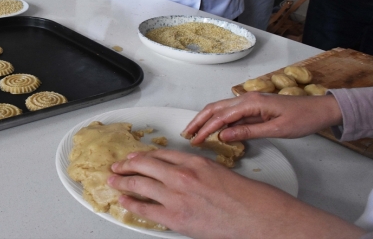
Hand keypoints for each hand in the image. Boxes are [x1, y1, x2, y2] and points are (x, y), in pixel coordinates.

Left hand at [108, 149, 365, 238]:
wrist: (260, 218)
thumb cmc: (249, 198)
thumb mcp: (221, 173)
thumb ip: (199, 172)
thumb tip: (183, 177)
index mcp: (195, 162)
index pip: (160, 154)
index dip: (143, 155)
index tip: (134, 156)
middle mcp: (182, 175)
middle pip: (145, 165)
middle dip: (126, 165)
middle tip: (116, 166)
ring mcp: (177, 196)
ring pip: (140, 184)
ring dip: (122, 182)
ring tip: (112, 180)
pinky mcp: (176, 217)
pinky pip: (145, 208)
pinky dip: (131, 204)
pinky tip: (123, 201)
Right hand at [181, 92, 342, 144]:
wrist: (320, 110)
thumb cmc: (302, 120)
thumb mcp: (276, 129)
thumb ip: (249, 132)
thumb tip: (224, 136)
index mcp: (251, 103)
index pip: (222, 117)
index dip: (206, 129)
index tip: (195, 141)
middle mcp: (247, 98)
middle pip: (215, 108)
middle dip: (199, 121)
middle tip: (186, 134)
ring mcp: (249, 101)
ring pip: (220, 108)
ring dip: (205, 119)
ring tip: (193, 131)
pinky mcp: (253, 106)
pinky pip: (230, 112)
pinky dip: (217, 119)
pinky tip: (213, 129)